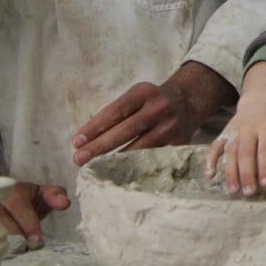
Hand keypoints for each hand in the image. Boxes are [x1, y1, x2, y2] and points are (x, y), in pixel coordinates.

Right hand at [0, 147, 69, 249]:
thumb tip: (65, 202)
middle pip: (2, 222)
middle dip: (14, 237)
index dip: (30, 226)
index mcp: (12, 194)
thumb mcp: (38, 191)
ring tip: (1, 254)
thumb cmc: (17, 195)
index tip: (37, 241)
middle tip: (21, 249)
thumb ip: (53, 196)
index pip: (21, 209)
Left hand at [72, 61, 236, 165]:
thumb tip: (86, 138)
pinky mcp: (179, 142)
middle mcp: (160, 107)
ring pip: (140, 147)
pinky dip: (134, 165)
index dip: (95, 127)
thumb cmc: (151, 101)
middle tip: (78, 159)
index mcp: (144, 92)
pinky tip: (119, 172)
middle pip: (127, 130)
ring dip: (114, 160)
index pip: (116, 110)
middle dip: (100, 146)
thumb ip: (116, 112)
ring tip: (94, 168)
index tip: (76, 142)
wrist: (189, 100)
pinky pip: (153, 156)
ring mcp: (171, 126)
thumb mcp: (136, 96)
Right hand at [205, 61, 265, 195]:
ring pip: (230, 151)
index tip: (265, 184)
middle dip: (246, 173)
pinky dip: (210, 160)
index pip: (265, 149)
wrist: (259, 103)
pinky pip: (215, 146)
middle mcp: (249, 128)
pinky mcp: (223, 132)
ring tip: (233, 190)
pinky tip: (210, 175)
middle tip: (249, 192)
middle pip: (245, 152)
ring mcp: (234, 130)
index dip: (265, 166)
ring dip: (230, 172)